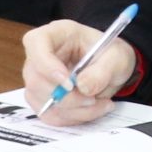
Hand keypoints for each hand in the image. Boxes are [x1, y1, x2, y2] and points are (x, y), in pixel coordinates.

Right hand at [20, 19, 136, 124]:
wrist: (112, 68)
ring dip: (74, 110)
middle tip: (94, 99)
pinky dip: (72, 118)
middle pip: (36, 80)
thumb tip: (83, 87)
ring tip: (101, 104)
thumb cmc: (111, 54)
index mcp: (57, 33)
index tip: (70, 83)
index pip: (35, 42)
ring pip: (43, 102)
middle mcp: (40, 55)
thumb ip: (102, 71)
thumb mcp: (117, 58)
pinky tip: (91, 110)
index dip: (47, 65)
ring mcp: (38, 78)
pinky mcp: (41, 98)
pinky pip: (49, 115)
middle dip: (68, 97)